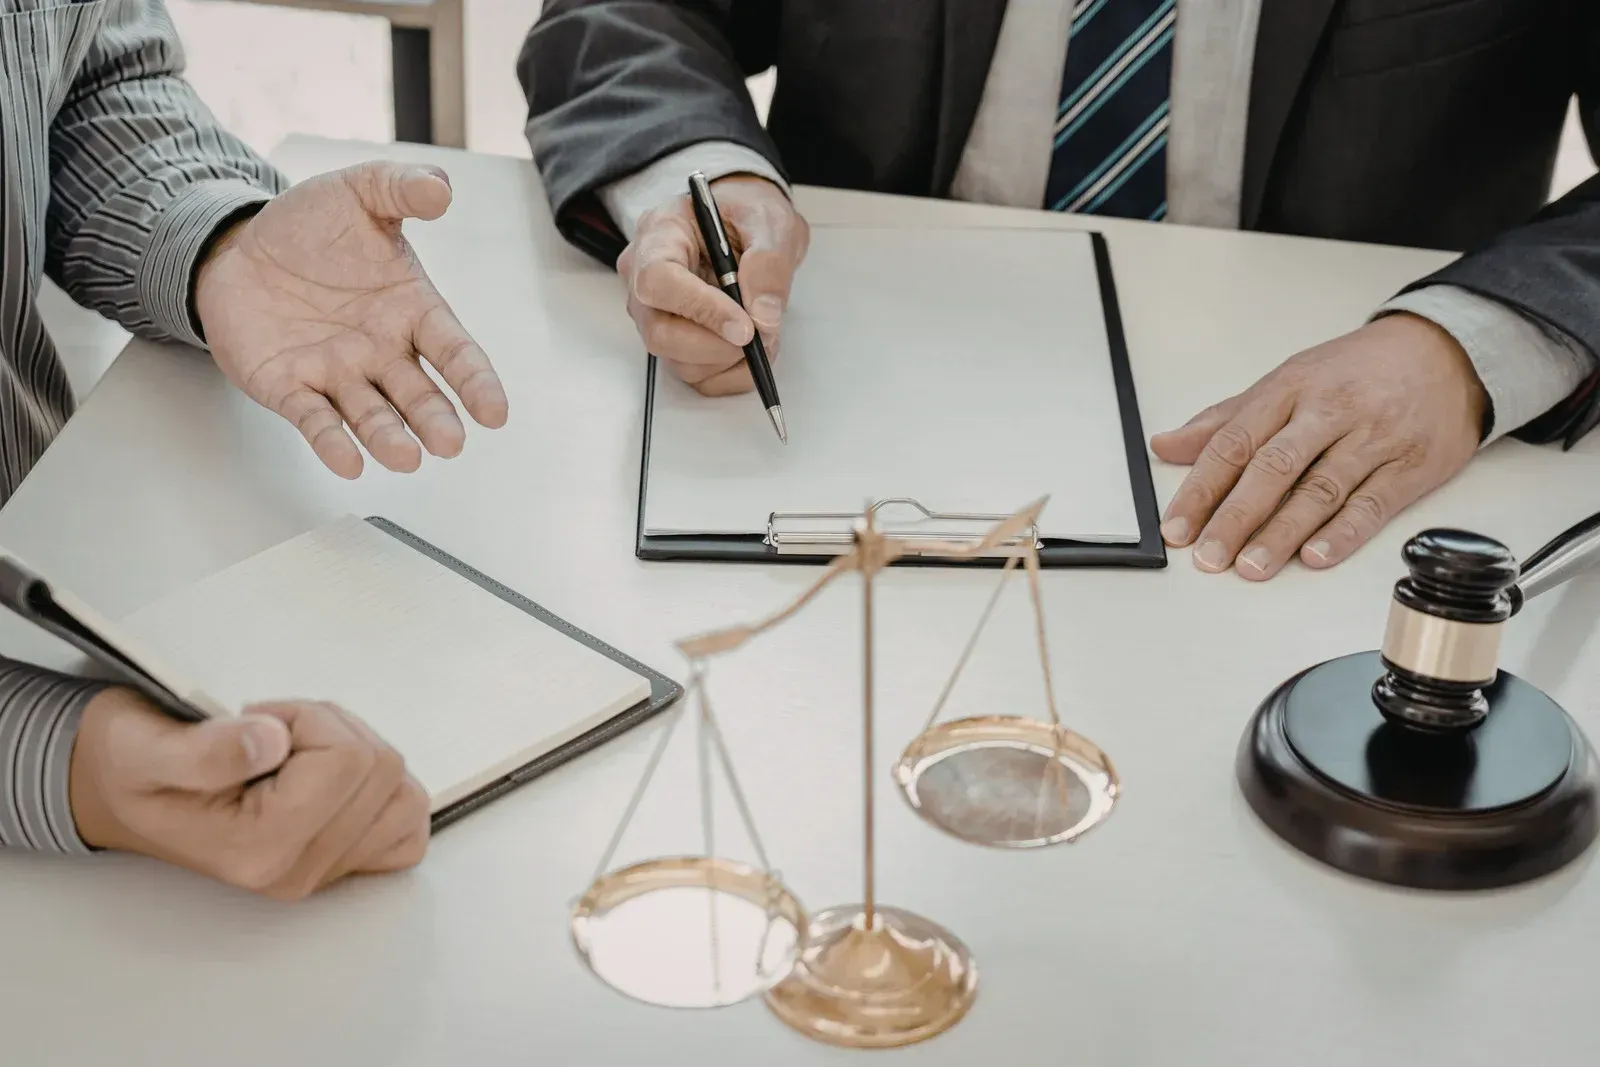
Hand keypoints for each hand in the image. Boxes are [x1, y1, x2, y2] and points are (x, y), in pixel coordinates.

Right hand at [69, 689, 429, 900]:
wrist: (117, 792)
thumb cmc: (132, 769)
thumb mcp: (144, 748)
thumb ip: (207, 750)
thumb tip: (271, 741)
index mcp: (260, 850)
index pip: (348, 761)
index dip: (308, 718)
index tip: (256, 721)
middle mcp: (299, 871)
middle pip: (382, 771)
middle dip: (332, 730)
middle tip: (270, 733)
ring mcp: (324, 868)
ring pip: (402, 792)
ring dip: (357, 751)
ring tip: (294, 749)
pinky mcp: (342, 855)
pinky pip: (404, 824)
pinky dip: (381, 789)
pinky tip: (330, 774)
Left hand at [195, 161, 508, 478]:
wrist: (237, 246)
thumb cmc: (308, 228)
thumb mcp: (358, 193)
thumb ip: (401, 190)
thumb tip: (440, 189)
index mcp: (410, 310)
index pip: (453, 350)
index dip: (475, 381)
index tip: (494, 411)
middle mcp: (381, 352)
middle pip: (417, 394)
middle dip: (434, 419)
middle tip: (449, 442)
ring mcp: (337, 374)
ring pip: (370, 414)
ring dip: (388, 437)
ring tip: (405, 457)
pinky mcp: (290, 388)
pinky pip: (315, 419)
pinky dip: (331, 442)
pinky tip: (348, 461)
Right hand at [617, 175, 808, 394]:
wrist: (745, 224)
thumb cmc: (747, 214)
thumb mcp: (769, 220)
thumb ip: (768, 261)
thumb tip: (763, 317)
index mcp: (659, 233)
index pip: (659, 280)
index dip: (700, 309)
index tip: (745, 327)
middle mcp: (643, 277)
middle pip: (659, 332)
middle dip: (715, 345)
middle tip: (759, 336)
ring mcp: (654, 314)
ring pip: (677, 360)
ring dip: (728, 360)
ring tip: (764, 334)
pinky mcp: (674, 341)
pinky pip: (696, 376)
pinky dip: (730, 373)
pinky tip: (751, 350)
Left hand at [1150, 313, 1487, 579]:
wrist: (1446, 350)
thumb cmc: (1356, 371)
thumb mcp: (1286, 381)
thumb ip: (1224, 420)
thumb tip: (1165, 445)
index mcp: (1289, 389)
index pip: (1234, 443)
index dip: (1200, 488)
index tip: (1175, 526)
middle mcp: (1328, 412)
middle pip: (1273, 468)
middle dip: (1235, 517)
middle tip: (1209, 556)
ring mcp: (1372, 438)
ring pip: (1320, 490)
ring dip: (1282, 533)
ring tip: (1251, 567)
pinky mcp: (1411, 465)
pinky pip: (1373, 503)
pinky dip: (1344, 533)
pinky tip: (1316, 556)